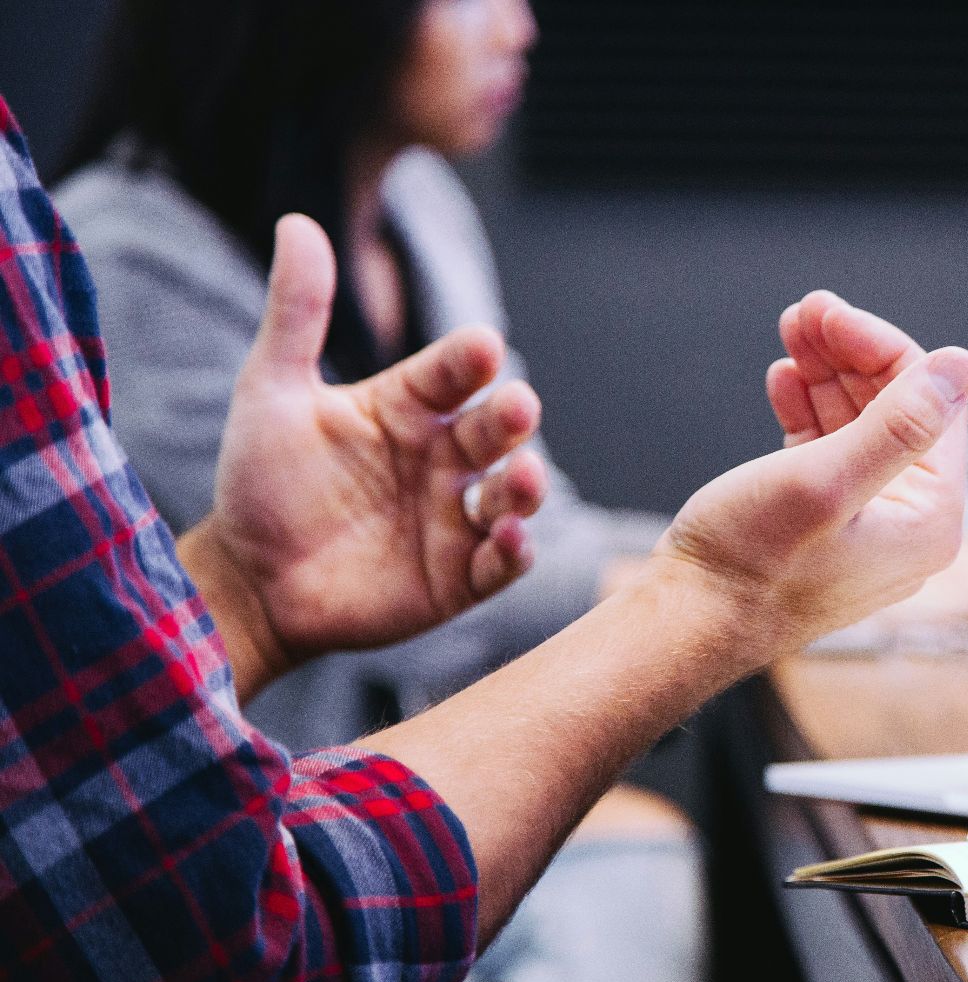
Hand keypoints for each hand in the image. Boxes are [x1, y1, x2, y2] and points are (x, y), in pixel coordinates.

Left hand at [182, 215, 548, 696]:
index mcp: (408, 407)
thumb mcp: (270, 391)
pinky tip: (509, 538)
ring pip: (511, 494)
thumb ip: (296, 313)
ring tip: (523, 478)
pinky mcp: (458, 577)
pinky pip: (501, 562)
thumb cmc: (261, 482)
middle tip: (516, 407)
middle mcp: (442, 457)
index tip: (481, 346)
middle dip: (511, 418)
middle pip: (494, 430)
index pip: (452, 372)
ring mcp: (455, 518)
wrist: (248, 581)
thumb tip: (297, 222)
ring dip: (526, 486)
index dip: (468, 360)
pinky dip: (514, 552)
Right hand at [648, 291, 967, 662]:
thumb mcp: (826, 481)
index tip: (828, 312)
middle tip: (805, 311)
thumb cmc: (750, 565)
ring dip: (827, 374)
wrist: (686, 623)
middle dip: (851, 354)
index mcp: (930, 520)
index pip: (931, 404)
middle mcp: (909, 525)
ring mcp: (867, 525)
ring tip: (791, 332)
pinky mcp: (824, 525)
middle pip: (897, 410)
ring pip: (860, 425)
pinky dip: (809, 410)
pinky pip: (830, 451)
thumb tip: (962, 365)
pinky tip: (784, 381)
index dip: (881, 348)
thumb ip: (899, 424)